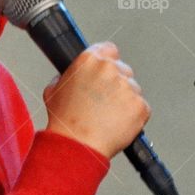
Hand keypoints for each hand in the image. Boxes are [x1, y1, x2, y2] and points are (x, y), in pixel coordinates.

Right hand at [42, 41, 150, 157]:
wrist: (77, 146)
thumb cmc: (65, 122)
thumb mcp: (54, 90)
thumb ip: (68, 76)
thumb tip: (75, 75)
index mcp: (89, 60)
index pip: (108, 49)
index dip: (107, 60)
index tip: (106, 71)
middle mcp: (110, 69)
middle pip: (123, 69)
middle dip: (116, 83)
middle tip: (104, 101)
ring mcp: (127, 87)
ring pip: (132, 89)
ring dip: (125, 99)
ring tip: (108, 116)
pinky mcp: (140, 105)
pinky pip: (141, 107)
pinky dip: (133, 115)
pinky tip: (117, 123)